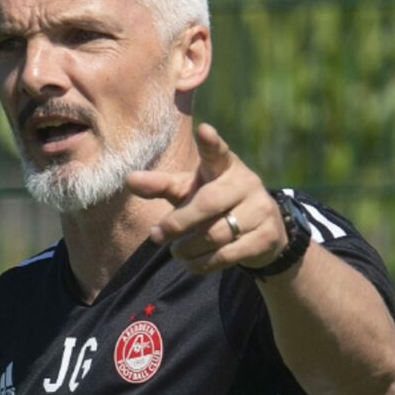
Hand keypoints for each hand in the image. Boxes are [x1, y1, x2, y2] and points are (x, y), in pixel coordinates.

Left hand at [126, 122, 287, 275]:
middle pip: (208, 203)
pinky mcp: (266, 237)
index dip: (211, 143)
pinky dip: (204, 263)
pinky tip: (192, 263)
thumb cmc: (215, 203)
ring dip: (189, 248)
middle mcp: (246, 183)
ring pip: (216, 234)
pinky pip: (228, 254)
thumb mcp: (189, 190)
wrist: (263, 230)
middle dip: (179, 222)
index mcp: (225, 166)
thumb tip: (128, 179)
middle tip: (157, 236)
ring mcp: (260, 210)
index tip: (204, 131)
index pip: (217, 152)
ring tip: (177, 252)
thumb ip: (162, 185)